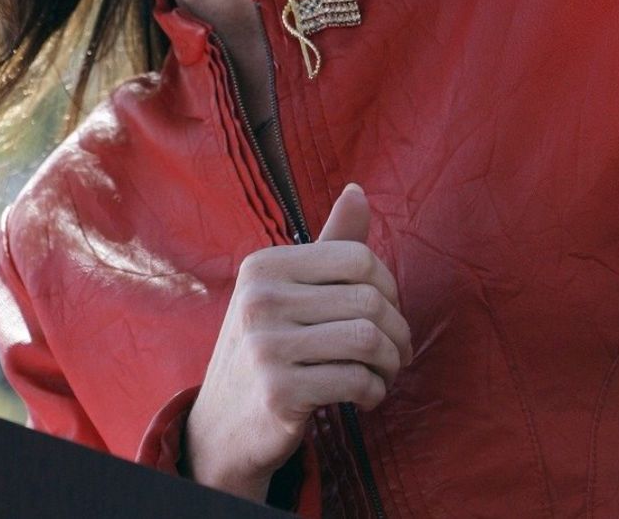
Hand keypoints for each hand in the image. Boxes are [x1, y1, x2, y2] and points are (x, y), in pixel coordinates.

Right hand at [184, 183, 411, 502]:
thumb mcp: (288, 291)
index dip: (388, 286)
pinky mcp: (279, 392)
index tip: (388, 312)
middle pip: (368, 299)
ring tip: (385, 372)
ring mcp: (265, 346)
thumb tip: (357, 190)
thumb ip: (329, 243)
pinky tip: (366, 396)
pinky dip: (374, 391)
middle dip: (397, 329)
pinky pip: (356, 380)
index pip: (357, 257)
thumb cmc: (267, 348)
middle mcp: (259, 299)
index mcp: (264, 266)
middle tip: (397, 352)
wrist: (221, 428)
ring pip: (367, 339)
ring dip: (390, 362)